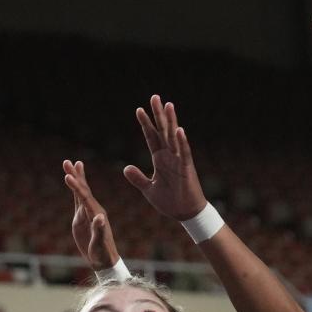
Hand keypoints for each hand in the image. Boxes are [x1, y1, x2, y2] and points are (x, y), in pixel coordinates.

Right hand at [63, 160, 120, 270]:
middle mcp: (93, 210)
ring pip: (80, 192)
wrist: (104, 260)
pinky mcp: (82, 217)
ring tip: (69, 163)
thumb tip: (99, 218)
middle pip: (83, 190)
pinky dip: (75, 189)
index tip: (68, 176)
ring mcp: (88, 212)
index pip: (85, 198)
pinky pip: (78, 199)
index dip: (76, 187)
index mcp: (96, 215)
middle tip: (67, 161)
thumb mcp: (100, 244)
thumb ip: (99, 231)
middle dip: (76, 176)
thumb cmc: (103, 254)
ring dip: (75, 178)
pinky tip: (73, 180)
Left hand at [124, 96, 207, 221]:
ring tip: (168, 104)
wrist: (185, 214)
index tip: (139, 110)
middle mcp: (169, 156)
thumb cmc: (170, 202)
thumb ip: (138, 178)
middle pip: (162, 131)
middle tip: (154, 97)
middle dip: (158, 114)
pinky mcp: (186, 168)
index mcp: (159, 159)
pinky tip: (179, 129)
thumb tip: (125, 168)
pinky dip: (182, 142)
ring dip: (171, 121)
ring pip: (174, 137)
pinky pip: (184, 153)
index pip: (151, 137)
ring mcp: (178, 160)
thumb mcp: (149, 189)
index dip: (145, 124)